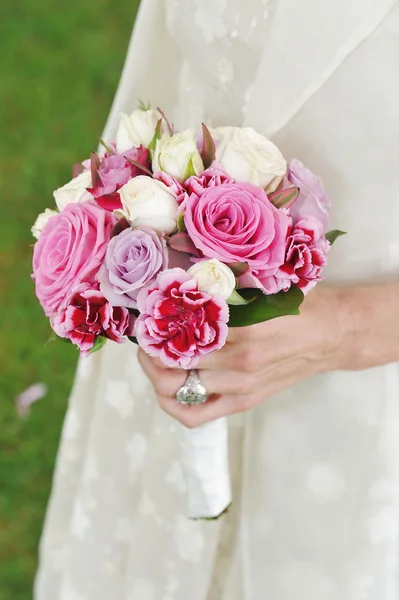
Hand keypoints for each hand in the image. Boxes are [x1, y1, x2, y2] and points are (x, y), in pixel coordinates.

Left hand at [138, 286, 352, 427]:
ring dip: (157, 374)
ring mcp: (241, 389)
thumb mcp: (264, 290)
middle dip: (151, 351)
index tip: (148, 315)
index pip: (184, 335)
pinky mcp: (243, 402)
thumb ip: (224, 291)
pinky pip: (195, 415)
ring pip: (178, 391)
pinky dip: (173, 404)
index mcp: (246, 333)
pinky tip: (166, 387)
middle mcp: (240, 366)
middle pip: (174, 366)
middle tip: (146, 335)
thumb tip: (182, 287)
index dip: (158, 326)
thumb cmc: (299, 305)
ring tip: (153, 357)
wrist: (332, 335)